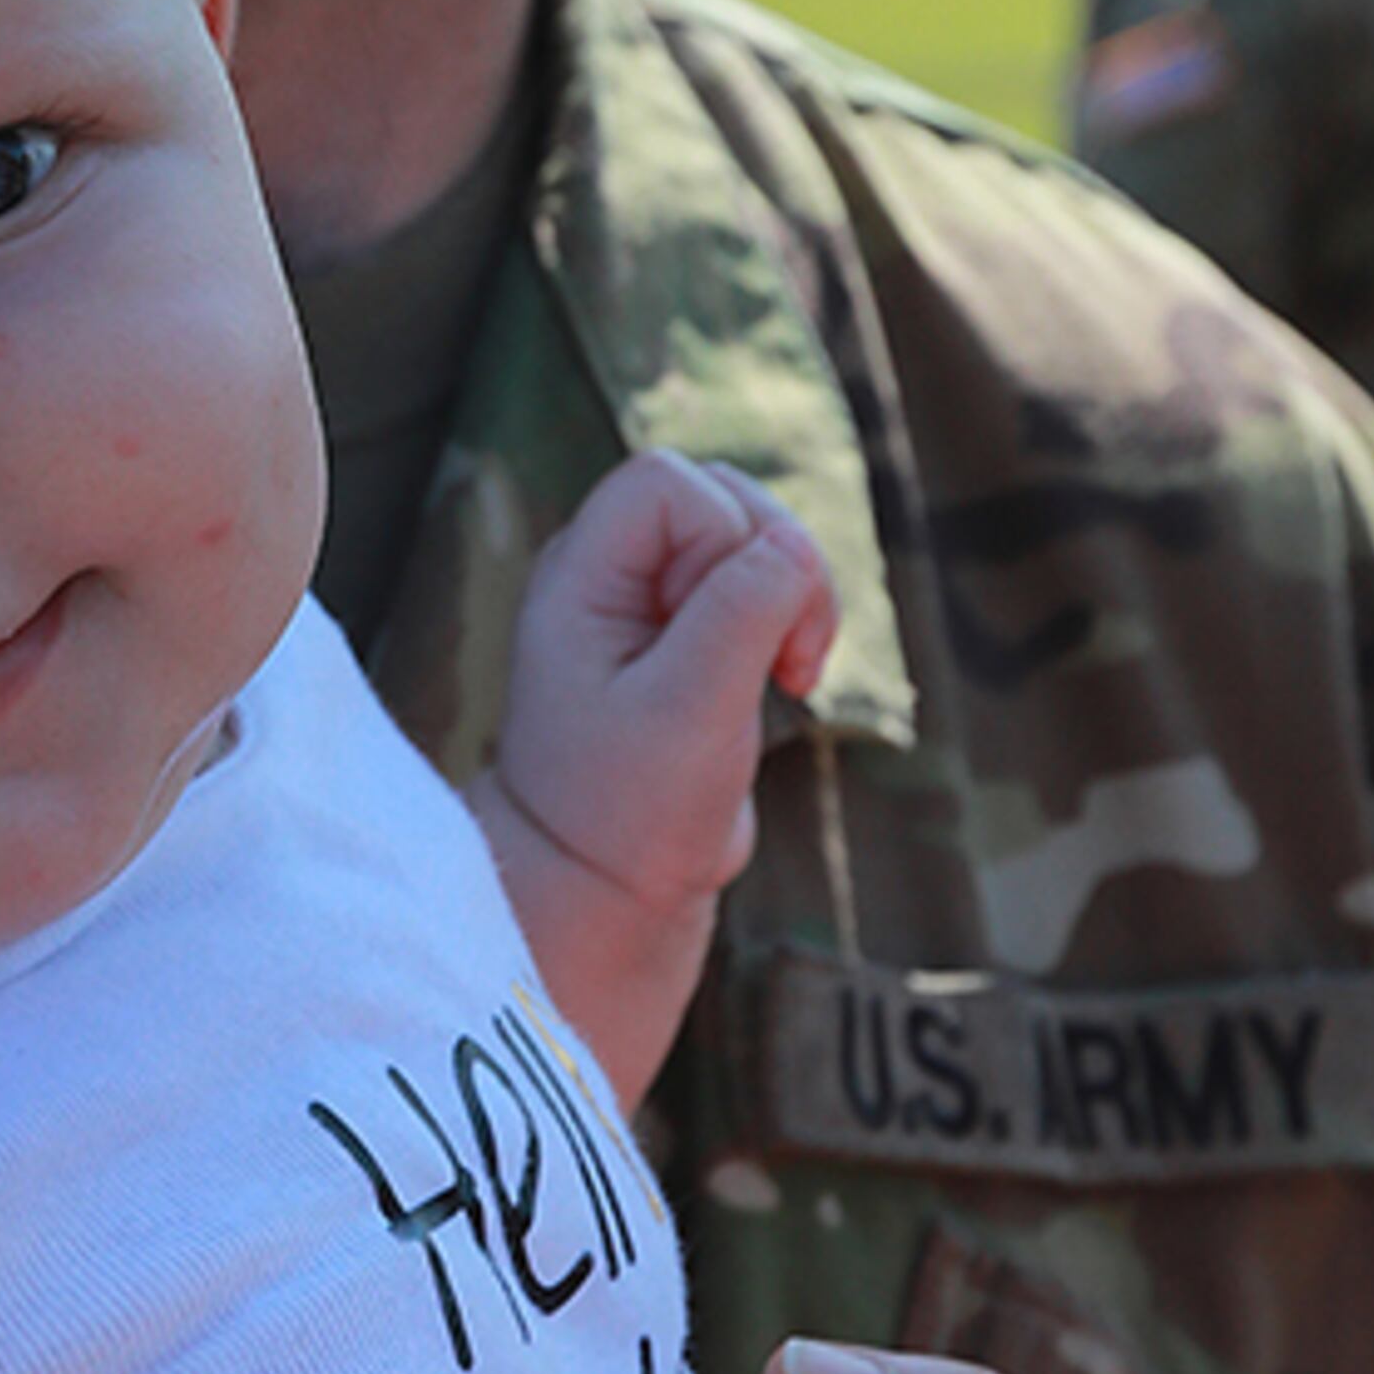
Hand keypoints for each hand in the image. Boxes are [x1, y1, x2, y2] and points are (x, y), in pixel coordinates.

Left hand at [492, 453, 835, 917]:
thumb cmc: (626, 811)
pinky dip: (794, 619)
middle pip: (723, 496)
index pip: (666, 484)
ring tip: (790, 674)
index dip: (723, 537)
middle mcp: (609, 574)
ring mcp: (652, 601)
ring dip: (795, 594)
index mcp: (578, 579)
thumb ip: (740, 616)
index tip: (735, 636)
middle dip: (776, 564)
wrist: (606, 889)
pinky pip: (763, 581)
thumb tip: (793, 545)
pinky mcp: (694, 632)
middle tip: (784, 660)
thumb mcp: (689, 713)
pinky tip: (789, 680)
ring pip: (753, 534)